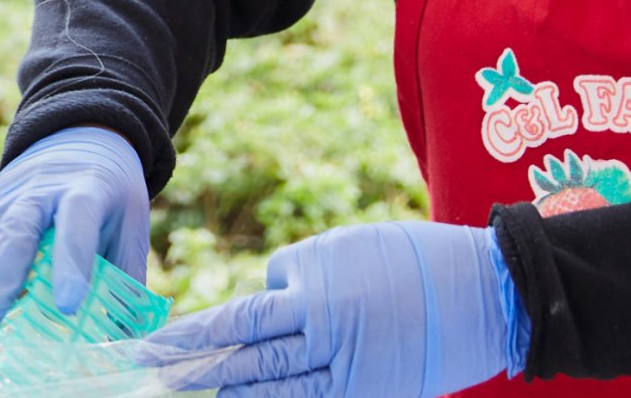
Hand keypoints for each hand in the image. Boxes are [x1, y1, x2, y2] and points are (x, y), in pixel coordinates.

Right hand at [0, 125, 148, 338]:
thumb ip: (126, 276)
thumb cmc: (108, 195)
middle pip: (15, 232)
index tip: (69, 305)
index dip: (72, 262)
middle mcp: (38, 192)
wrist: (76, 139)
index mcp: (85, 191)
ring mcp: (0, 199)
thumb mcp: (130, 224)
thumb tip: (127, 341)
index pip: (77, 224)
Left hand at [144, 221, 526, 397]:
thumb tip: (270, 297)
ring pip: (269, 385)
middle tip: (139, 374)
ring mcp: (347, 364)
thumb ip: (303, 274)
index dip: (197, 331)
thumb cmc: (418, 259)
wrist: (491, 293)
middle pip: (241, 350)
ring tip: (177, 395)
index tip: (156, 342)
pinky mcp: (369, 391)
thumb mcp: (349, 247)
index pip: (245, 313)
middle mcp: (323, 325)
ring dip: (222, 391)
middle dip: (185, 363)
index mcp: (316, 284)